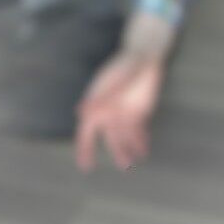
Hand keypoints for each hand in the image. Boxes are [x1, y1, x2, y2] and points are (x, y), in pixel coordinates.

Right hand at [75, 49, 166, 171]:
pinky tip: (143, 150)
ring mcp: (124, 114)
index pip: (87, 132)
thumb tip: (80, 113)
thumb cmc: (124, 67)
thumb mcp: (112, 82)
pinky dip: (141, 141)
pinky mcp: (139, 113)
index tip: (85, 165)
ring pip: (125, 137)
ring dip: (129, 148)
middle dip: (116, 151)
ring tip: (133, 162)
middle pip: (109, 138)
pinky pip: (139, 131)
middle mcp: (109, 113)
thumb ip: (99, 99)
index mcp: (97, 106)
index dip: (85, 148)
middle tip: (123, 166)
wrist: (142, 57)